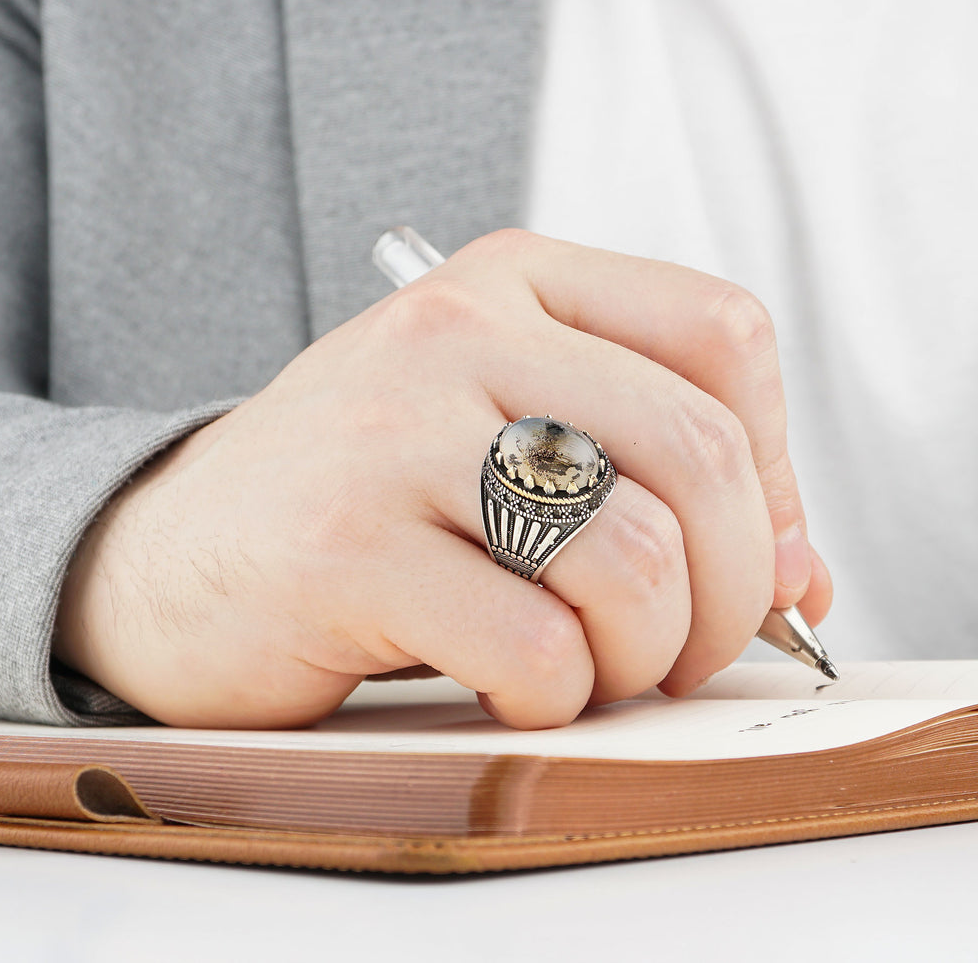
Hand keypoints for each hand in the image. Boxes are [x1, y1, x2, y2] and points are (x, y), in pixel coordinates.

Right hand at [54, 229, 831, 728]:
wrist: (174, 550)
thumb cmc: (368, 499)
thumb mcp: (514, 446)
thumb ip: (656, 482)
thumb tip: (803, 570)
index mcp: (512, 281)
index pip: (723, 335)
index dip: (772, 463)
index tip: (748, 545)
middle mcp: (458, 329)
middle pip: (699, 453)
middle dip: (734, 588)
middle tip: (691, 645)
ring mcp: (396, 430)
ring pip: (631, 557)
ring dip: (644, 652)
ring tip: (592, 667)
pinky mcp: (347, 543)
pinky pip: (535, 644)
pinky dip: (554, 696)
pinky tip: (511, 684)